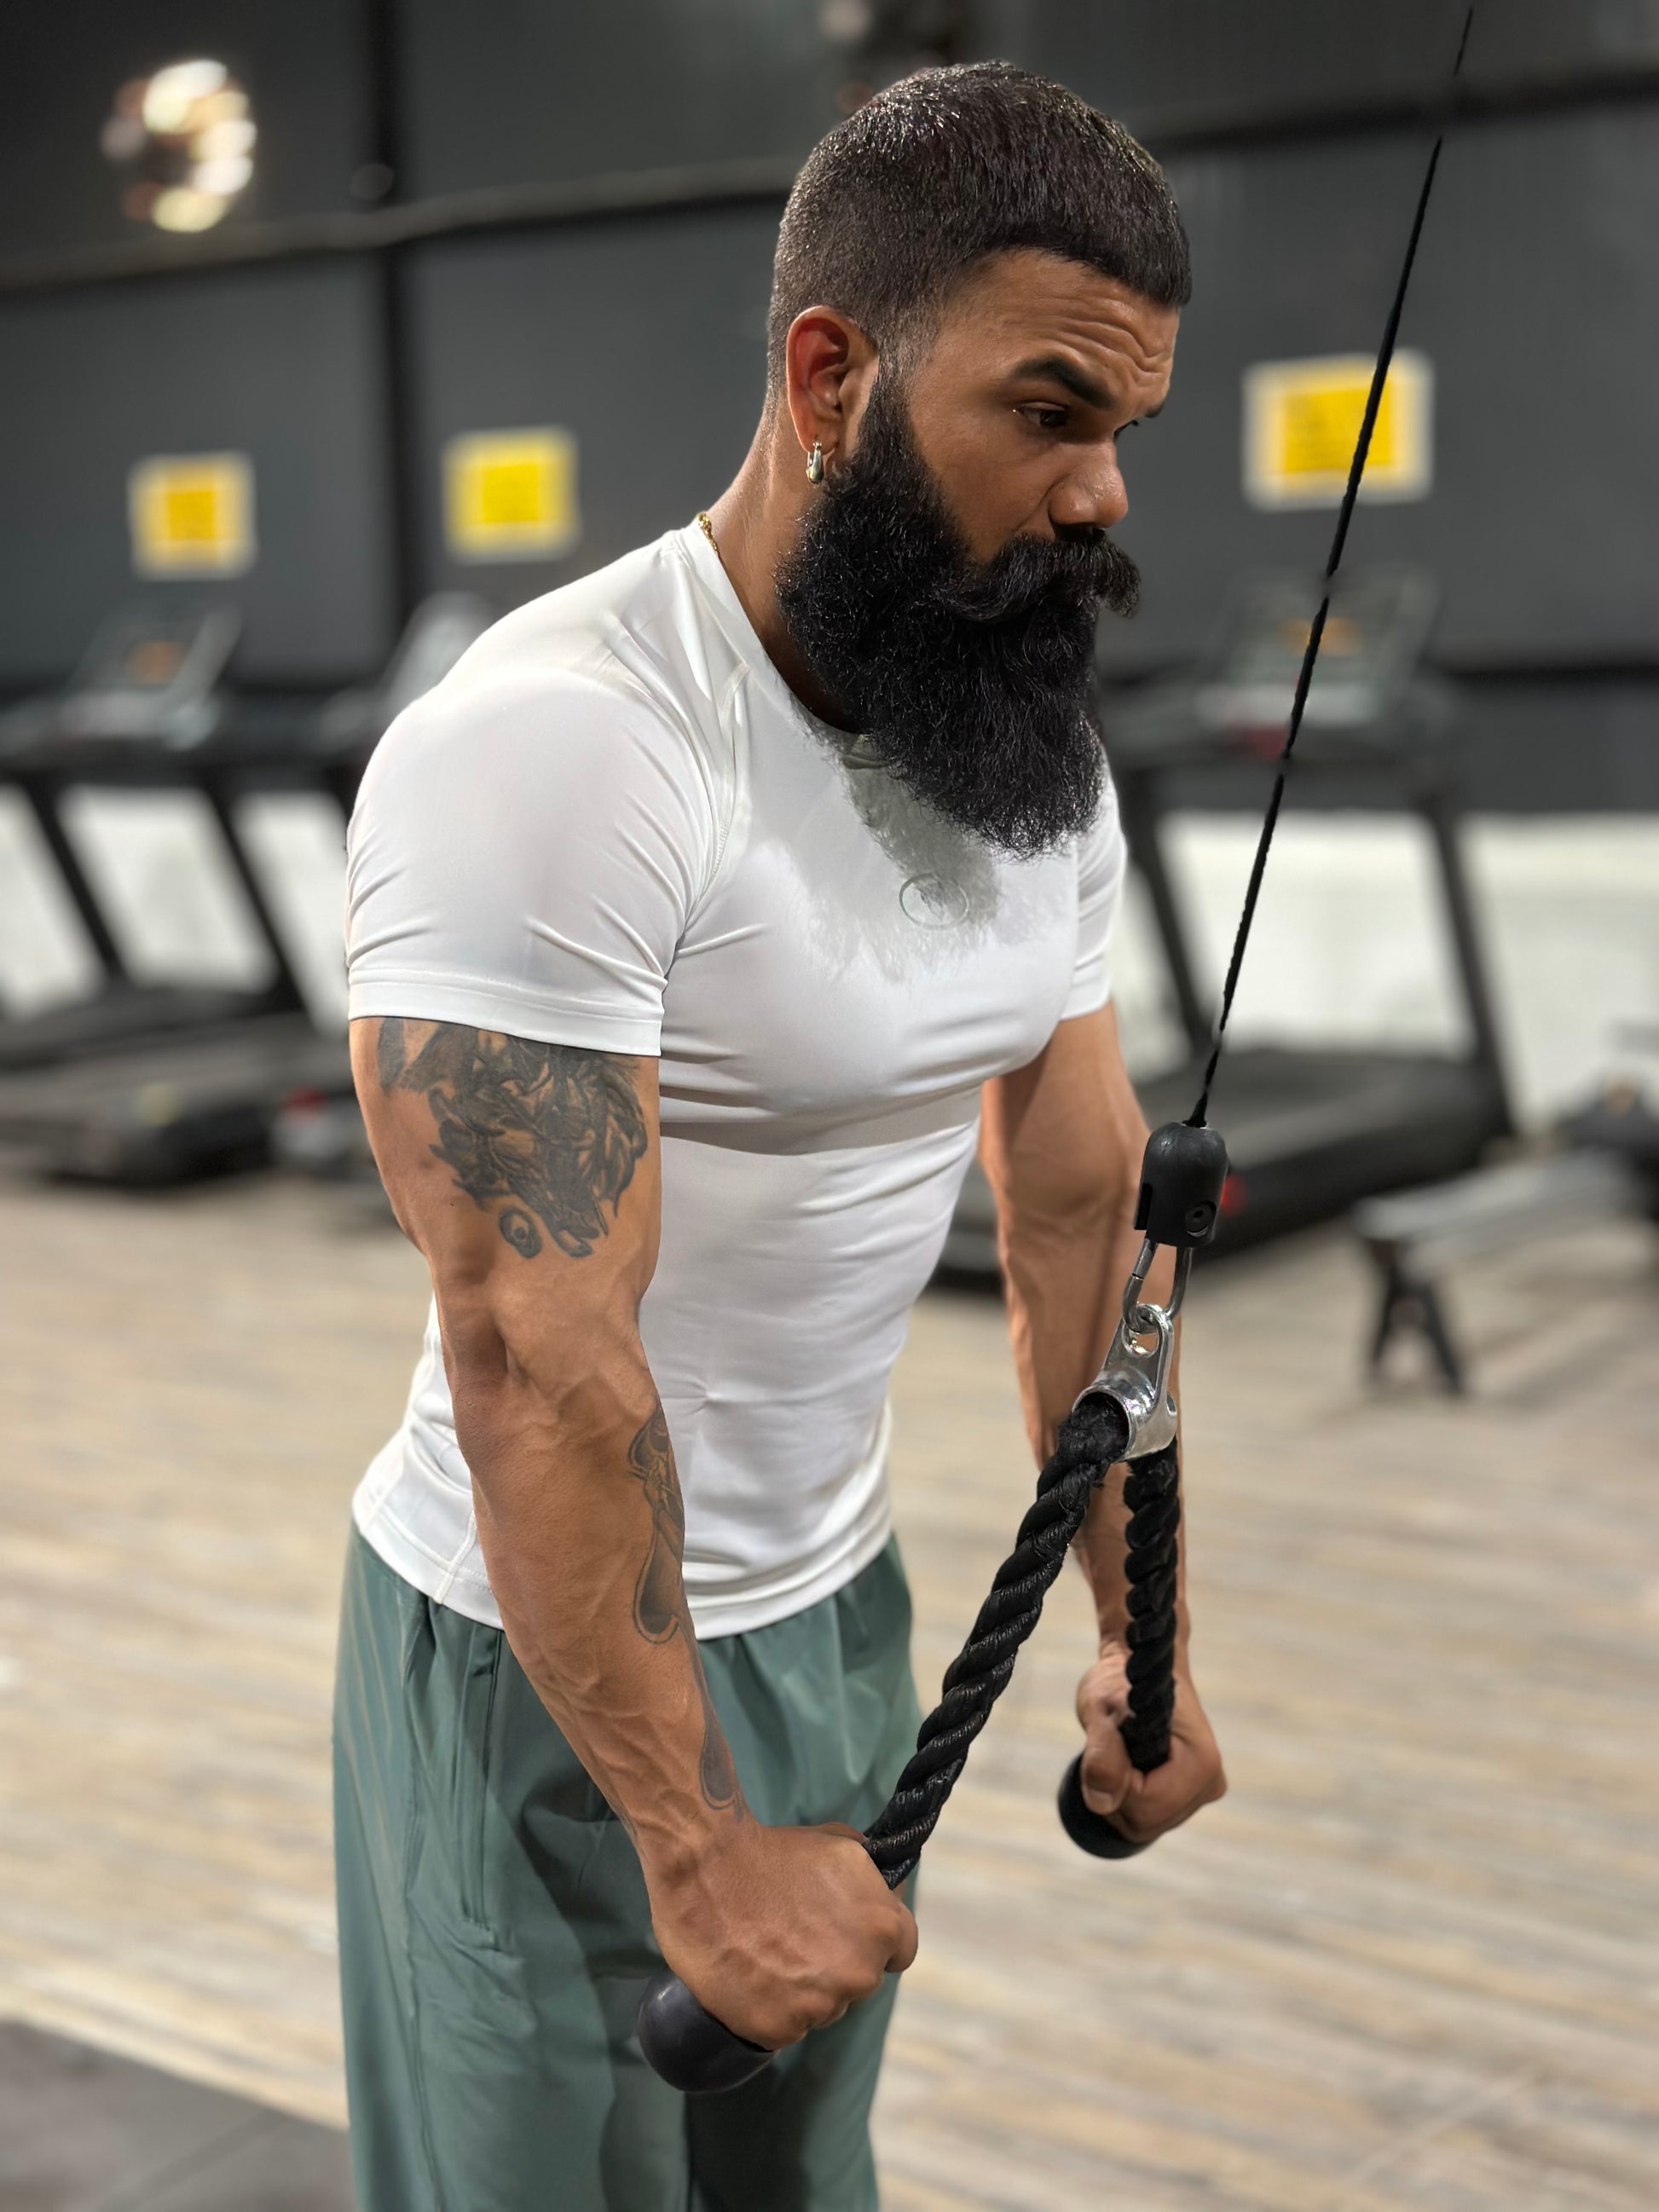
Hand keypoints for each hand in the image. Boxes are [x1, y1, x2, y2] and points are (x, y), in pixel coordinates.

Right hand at [644, 1821, 917, 2049]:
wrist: (706, 1869)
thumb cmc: (771, 1851)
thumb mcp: (838, 1846)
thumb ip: (870, 1876)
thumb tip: (885, 1887)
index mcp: (882, 1929)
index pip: (899, 1951)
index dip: (871, 1941)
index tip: (846, 1933)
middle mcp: (859, 1974)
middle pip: (857, 1980)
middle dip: (835, 1964)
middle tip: (794, 1939)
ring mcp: (819, 2008)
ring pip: (821, 2008)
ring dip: (803, 1991)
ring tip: (764, 1955)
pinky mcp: (778, 2030)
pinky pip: (784, 2027)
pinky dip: (769, 2009)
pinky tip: (748, 1978)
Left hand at [1074, 1644, 1225, 1846]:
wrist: (1140, 1665)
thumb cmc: (1120, 1681)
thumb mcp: (1101, 1710)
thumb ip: (1101, 1755)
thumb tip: (1101, 1803)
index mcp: (1201, 1763)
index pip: (1147, 1807)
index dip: (1116, 1784)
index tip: (1112, 1742)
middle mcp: (1211, 1782)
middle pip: (1147, 1822)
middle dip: (1117, 1793)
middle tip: (1113, 1746)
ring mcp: (1205, 1791)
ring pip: (1147, 1824)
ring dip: (1122, 1796)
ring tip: (1122, 1751)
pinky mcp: (1193, 1795)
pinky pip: (1150, 1818)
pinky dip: (1131, 1798)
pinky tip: (1131, 1765)